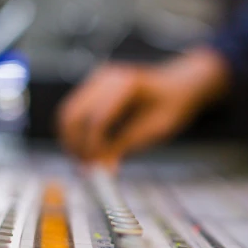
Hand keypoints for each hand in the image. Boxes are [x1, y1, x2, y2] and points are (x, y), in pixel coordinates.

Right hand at [57, 48, 229, 169]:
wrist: (179, 85)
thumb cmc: (172, 106)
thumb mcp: (155, 129)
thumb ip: (127, 145)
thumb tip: (103, 168)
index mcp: (126, 84)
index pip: (97, 120)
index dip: (94, 148)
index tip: (96, 169)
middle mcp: (106, 77)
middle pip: (73, 115)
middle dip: (76, 145)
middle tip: (85, 170)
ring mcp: (96, 79)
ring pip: (68, 114)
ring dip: (71, 140)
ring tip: (85, 163)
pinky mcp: (92, 87)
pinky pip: (74, 111)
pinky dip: (75, 133)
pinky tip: (86, 151)